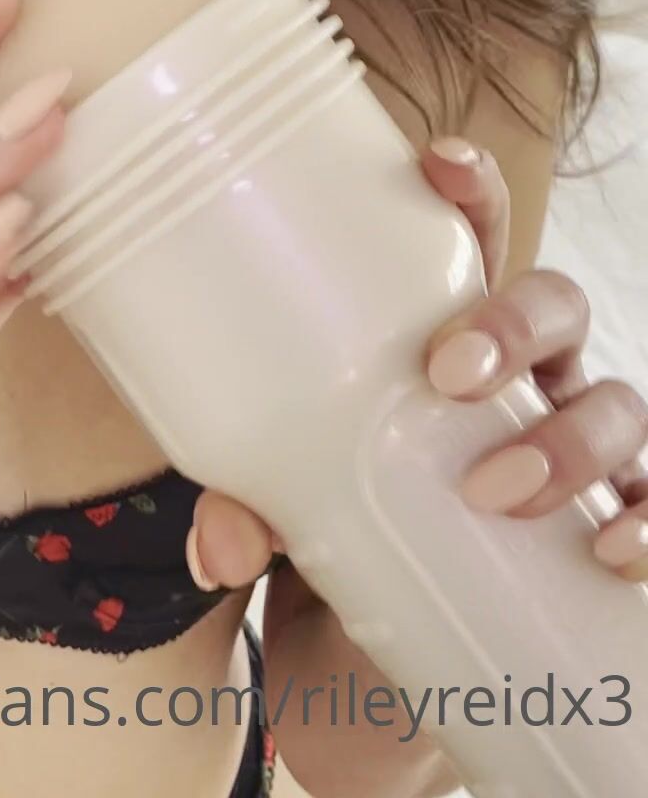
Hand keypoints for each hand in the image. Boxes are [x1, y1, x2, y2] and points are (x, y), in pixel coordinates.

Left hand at [184, 136, 647, 595]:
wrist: (377, 666)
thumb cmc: (342, 536)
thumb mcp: (291, 512)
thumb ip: (251, 510)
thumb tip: (223, 542)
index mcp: (449, 334)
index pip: (475, 237)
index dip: (473, 189)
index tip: (437, 164)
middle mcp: (527, 377)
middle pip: (557, 303)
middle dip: (514, 321)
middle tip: (449, 371)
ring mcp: (575, 451)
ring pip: (618, 402)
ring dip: (570, 437)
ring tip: (497, 485)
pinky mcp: (602, 532)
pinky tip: (614, 549)